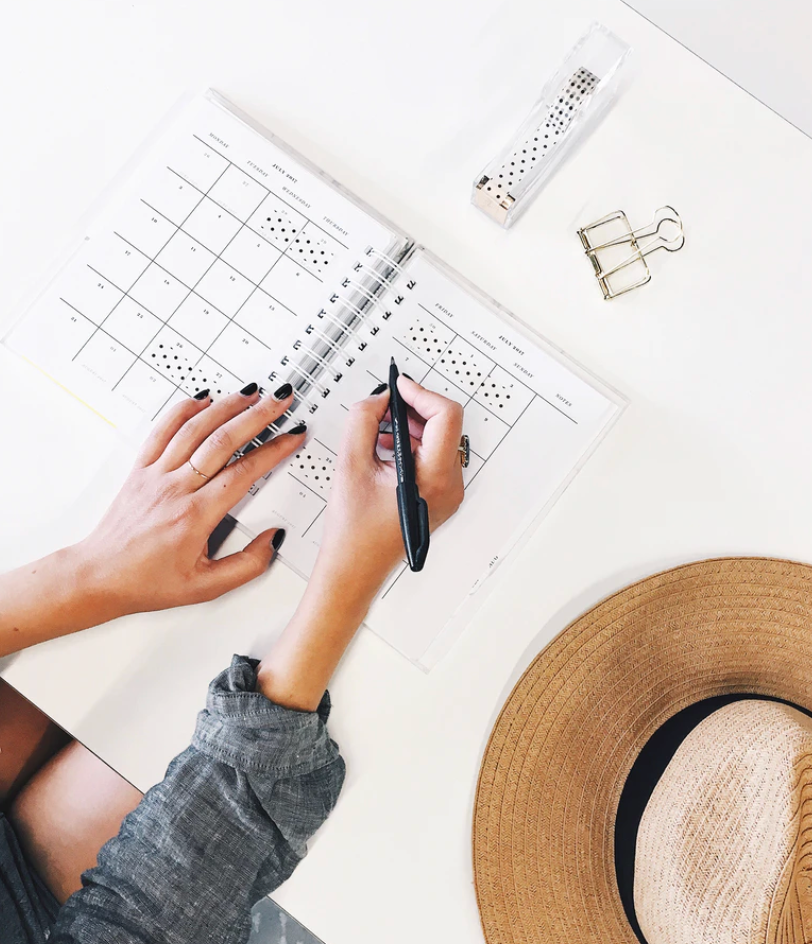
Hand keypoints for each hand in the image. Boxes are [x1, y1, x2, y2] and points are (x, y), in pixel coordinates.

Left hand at [74, 384, 305, 620]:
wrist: (99, 577)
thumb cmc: (147, 582)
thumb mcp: (206, 588)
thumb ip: (247, 565)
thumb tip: (272, 539)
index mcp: (195, 516)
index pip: (244, 472)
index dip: (273, 450)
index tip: (292, 436)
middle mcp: (175, 489)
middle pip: (222, 441)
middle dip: (257, 415)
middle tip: (279, 400)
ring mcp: (155, 475)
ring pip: (194, 429)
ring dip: (226, 406)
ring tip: (250, 393)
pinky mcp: (140, 470)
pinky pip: (162, 430)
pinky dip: (183, 409)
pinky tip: (202, 399)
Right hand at [256, 377, 464, 708]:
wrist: (353, 570)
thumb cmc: (352, 533)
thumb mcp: (350, 465)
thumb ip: (363, 420)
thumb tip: (378, 398)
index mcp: (434, 479)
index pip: (446, 416)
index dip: (420, 393)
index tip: (399, 387)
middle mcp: (449, 487)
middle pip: (446, 425)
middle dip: (414, 408)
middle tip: (385, 403)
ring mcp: (448, 493)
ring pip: (440, 439)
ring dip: (411, 425)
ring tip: (380, 427)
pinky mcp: (439, 496)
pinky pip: (433, 457)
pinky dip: (412, 443)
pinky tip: (386, 446)